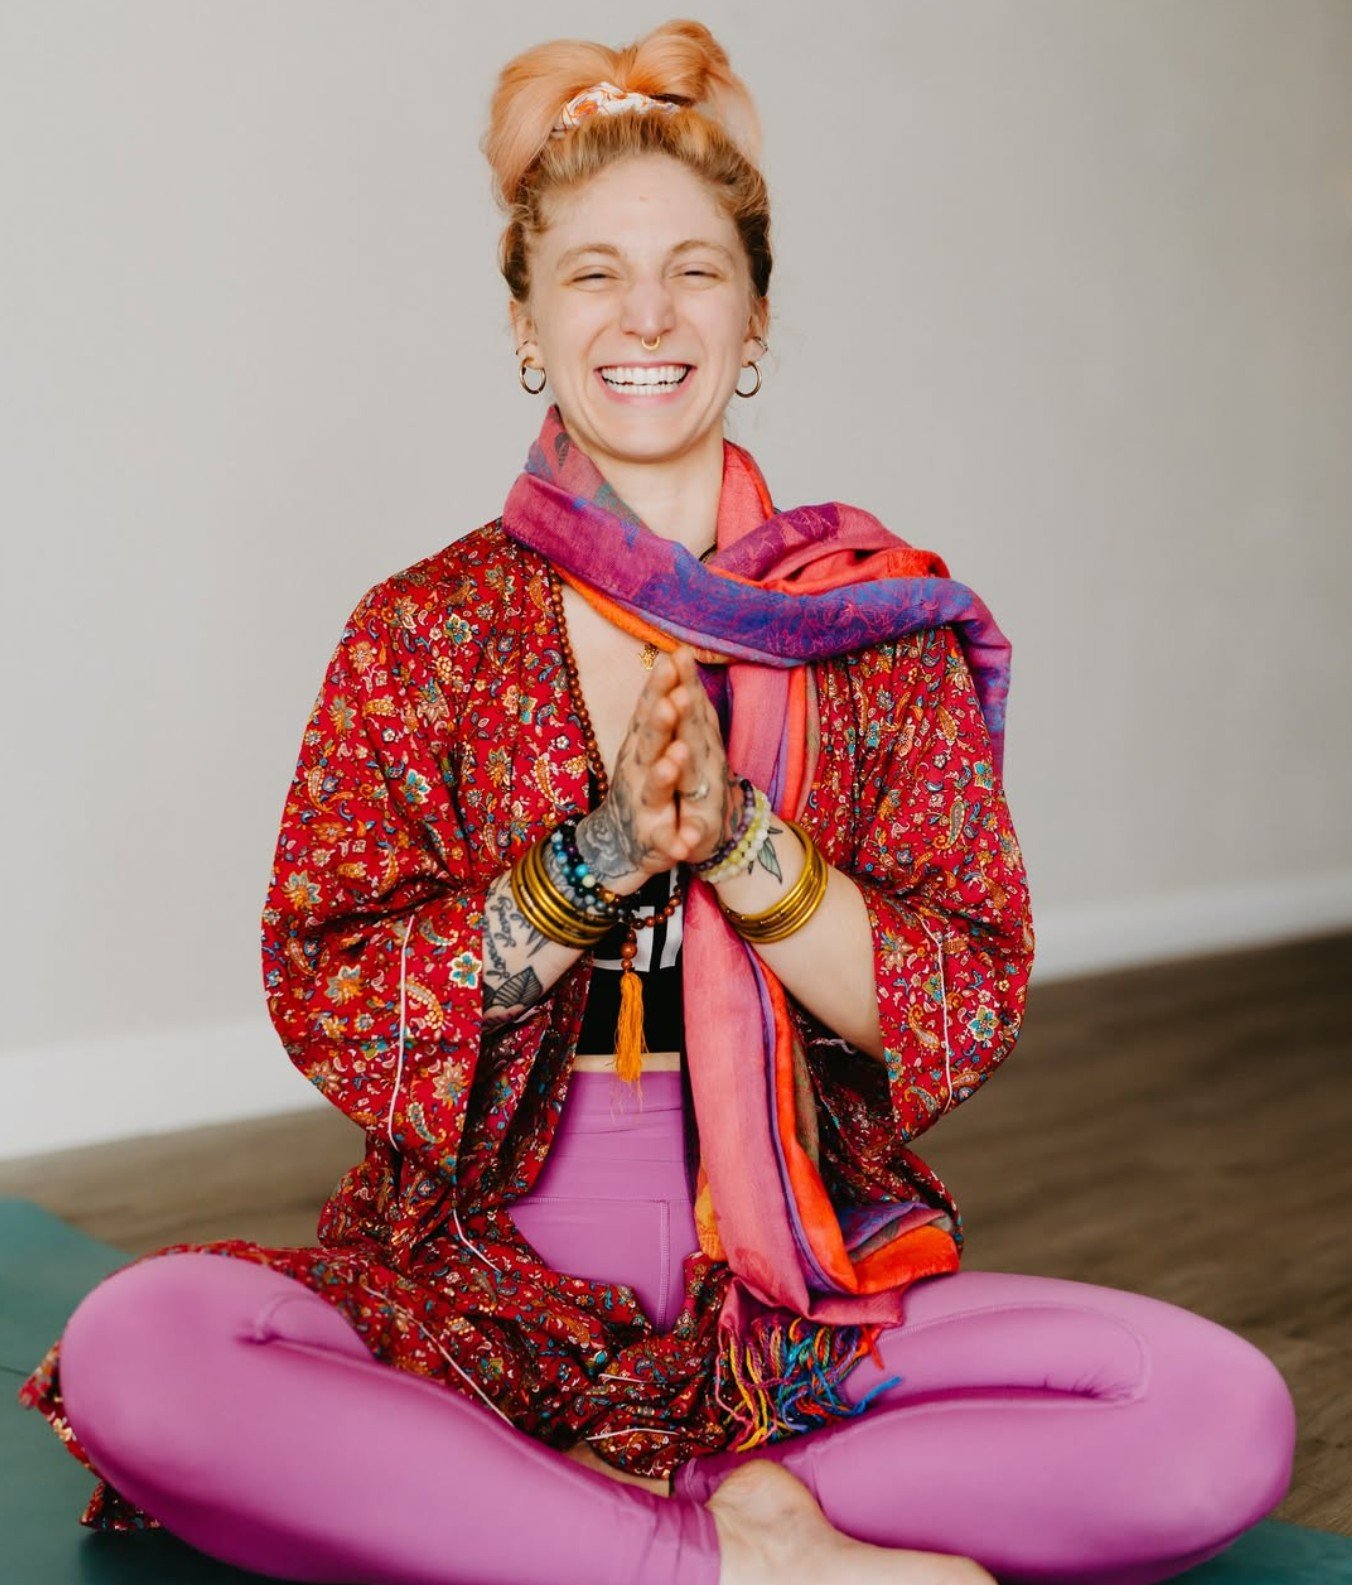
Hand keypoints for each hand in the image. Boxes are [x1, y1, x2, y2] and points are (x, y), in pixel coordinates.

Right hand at [575, 646, 729, 888]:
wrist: (621, 842)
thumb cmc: (643, 780)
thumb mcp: (650, 739)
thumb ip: (661, 701)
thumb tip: (676, 655)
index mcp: (643, 744)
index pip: (652, 709)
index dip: (660, 686)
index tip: (672, 658)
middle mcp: (638, 770)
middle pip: (649, 742)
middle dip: (660, 723)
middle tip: (671, 701)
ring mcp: (644, 806)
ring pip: (654, 789)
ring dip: (663, 774)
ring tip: (674, 760)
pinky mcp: (654, 840)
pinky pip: (665, 841)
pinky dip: (674, 843)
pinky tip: (683, 845)